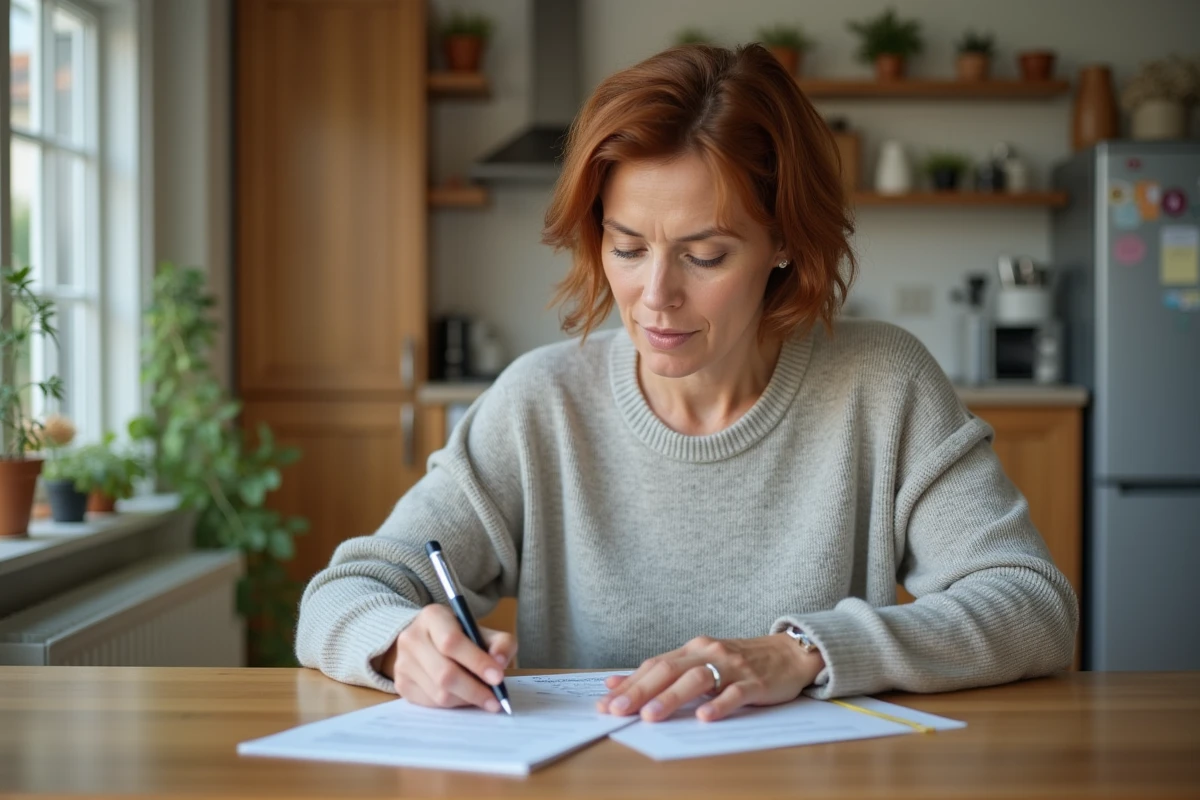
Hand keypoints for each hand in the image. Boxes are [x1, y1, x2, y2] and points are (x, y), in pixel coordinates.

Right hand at [374, 604, 517, 711]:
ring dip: (466, 700)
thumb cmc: (462, 637)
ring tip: (484, 698)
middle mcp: (411, 638)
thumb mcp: (484, 632)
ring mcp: (402, 663)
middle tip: (496, 700)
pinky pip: (430, 703)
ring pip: (439, 693)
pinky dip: (453, 705)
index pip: (452, 642)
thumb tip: (499, 662)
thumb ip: (501, 643)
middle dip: (475, 690)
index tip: (498, 678)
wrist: (428, 641)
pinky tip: (464, 698)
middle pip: (444, 673)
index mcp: (432, 616)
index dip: (477, 662)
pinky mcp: (401, 684)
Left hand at [596, 634, 824, 722]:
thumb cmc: (740, 662)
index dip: (629, 683)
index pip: (655, 665)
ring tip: (650, 716)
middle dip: (640, 691)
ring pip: (697, 679)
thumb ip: (666, 671)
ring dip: (671, 697)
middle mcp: (709, 653)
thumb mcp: (702, 661)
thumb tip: (617, 684)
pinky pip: (735, 694)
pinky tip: (705, 717)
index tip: (605, 702)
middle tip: (617, 710)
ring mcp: (733, 667)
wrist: (789, 653)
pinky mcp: (756, 682)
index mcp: (693, 649)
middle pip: (669, 670)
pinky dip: (719, 705)